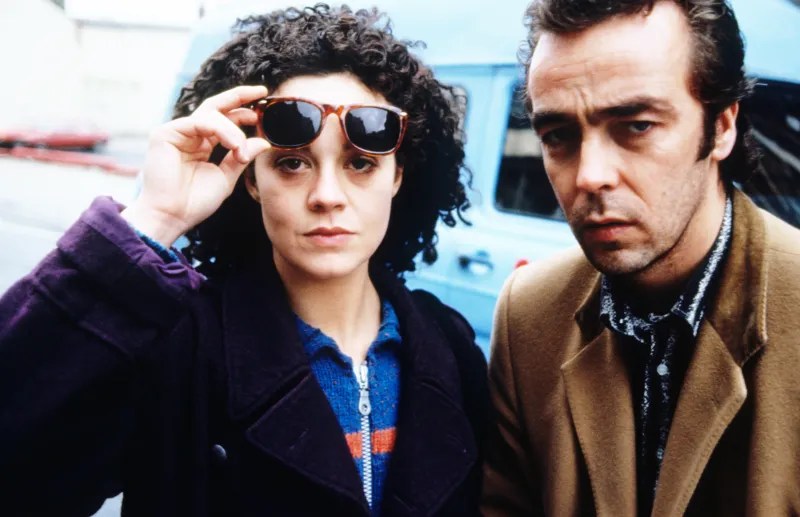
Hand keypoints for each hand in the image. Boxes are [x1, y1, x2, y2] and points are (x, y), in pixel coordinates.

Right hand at [121, 85, 270, 246]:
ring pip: (212, 115)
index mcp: (201, 144)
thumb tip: (263, 142)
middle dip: (239, 97)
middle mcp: (189, 135)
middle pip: (215, 106)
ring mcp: (176, 132)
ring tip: (240, 149)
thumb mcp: (226, 177)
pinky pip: (199, 122)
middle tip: (261, 92)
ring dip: (233, 130)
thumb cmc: (195, 202)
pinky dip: (220, 130)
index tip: (263, 108)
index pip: (224, 119)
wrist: (172, 216)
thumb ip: (241, 157)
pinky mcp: (165, 133)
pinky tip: (232, 144)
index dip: (242, 111)